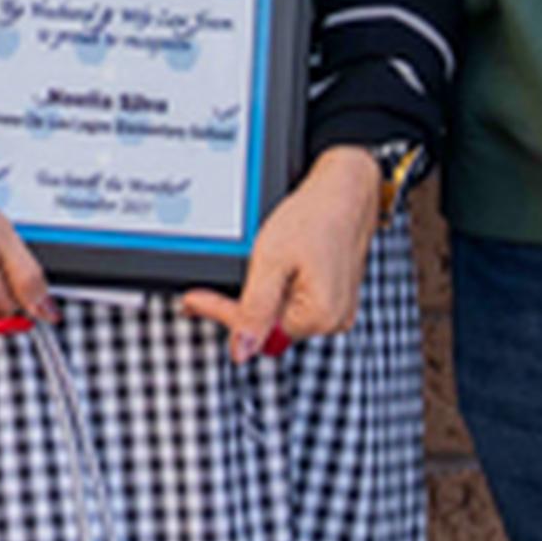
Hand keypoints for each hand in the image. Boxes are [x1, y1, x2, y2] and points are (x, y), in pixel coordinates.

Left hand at [178, 147, 381, 359]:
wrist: (347, 189)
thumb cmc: (315, 216)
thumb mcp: (272, 259)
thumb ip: (254, 309)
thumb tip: (241, 352)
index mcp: (321, 316)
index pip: (259, 334)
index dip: (222, 314)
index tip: (194, 301)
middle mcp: (334, 320)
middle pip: (271, 327)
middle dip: (240, 306)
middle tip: (207, 289)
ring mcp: (337, 309)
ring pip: (282, 314)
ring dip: (261, 297)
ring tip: (253, 265)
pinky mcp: (335, 296)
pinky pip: (297, 302)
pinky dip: (279, 288)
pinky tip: (274, 267)